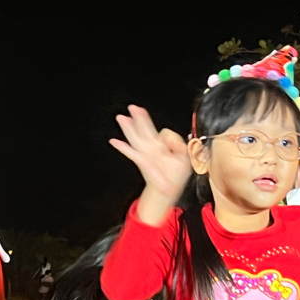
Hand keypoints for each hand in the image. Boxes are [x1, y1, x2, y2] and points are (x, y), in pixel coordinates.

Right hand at [109, 105, 190, 224]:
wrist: (169, 191)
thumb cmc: (176, 175)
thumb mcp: (185, 157)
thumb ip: (180, 145)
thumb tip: (175, 139)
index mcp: (164, 146)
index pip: (164, 133)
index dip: (168, 136)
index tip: (174, 146)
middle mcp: (153, 148)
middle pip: (145, 129)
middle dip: (140, 118)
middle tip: (133, 108)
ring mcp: (146, 154)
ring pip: (136, 137)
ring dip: (129, 127)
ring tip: (122, 117)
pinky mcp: (142, 162)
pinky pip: (131, 153)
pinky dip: (122, 147)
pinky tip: (114, 141)